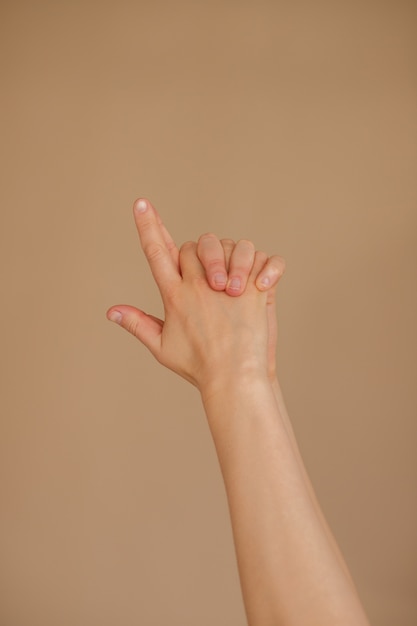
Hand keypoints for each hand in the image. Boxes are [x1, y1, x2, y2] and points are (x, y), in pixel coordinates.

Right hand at [106, 198, 274, 393]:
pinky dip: (266, 266)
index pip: (156, 252)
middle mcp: (198, 286)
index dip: (148, 226)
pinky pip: (264, 260)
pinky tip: (261, 283)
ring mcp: (227, 286)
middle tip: (209, 281)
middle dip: (197, 255)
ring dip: (231, 257)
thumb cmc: (198, 367)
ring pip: (228, 245)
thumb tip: (111, 310)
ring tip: (231, 285)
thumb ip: (137, 323)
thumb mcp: (162, 347)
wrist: (235, 380)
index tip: (141, 203)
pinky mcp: (254, 290)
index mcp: (174, 296)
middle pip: (191, 246)